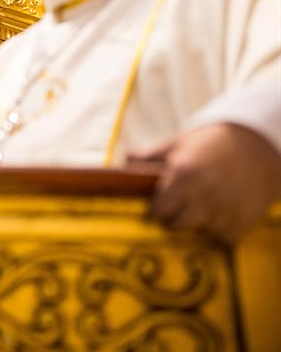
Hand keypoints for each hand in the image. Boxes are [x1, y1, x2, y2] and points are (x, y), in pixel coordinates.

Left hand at [127, 123, 280, 242]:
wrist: (258, 145)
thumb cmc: (210, 144)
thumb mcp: (178, 144)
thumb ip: (149, 157)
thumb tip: (123, 162)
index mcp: (184, 174)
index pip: (158, 210)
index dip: (156, 209)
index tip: (158, 205)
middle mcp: (205, 195)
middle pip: (176, 226)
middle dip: (173, 220)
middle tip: (177, 208)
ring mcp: (226, 209)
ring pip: (199, 233)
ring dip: (197, 224)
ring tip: (201, 205)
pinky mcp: (244, 220)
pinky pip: (222, 238)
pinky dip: (218, 230)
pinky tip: (219, 212)